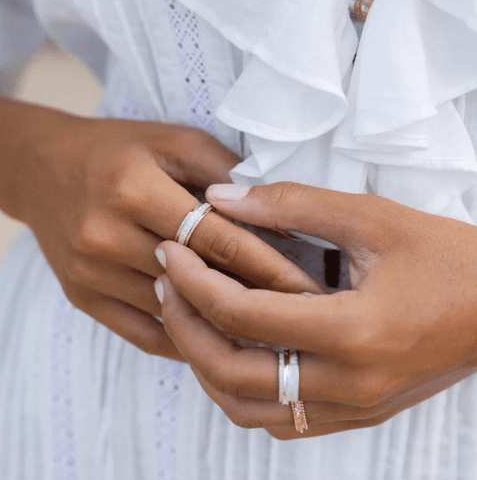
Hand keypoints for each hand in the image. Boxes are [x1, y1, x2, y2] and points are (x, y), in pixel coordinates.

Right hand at [20, 122, 321, 360]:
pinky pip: (143, 333)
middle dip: (256, 300)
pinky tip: (218, 343)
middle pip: (198, 280)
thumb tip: (273, 214)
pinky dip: (185, 340)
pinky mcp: (81, 297)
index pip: (218, 238)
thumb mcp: (171, 141)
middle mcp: (105, 236)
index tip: (309, 290)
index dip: (270, 266)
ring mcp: (89, 274)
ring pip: (173, 314)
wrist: (42, 169)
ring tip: (269, 335)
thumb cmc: (117, 149)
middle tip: (302, 318)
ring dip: (223, 326)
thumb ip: (222, 171)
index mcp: (134, 190)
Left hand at [156, 182, 476, 434]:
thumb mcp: (373, 217)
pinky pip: (278, 417)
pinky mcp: (356, 413)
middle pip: (232, 374)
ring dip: (205, 365)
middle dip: (184, 328)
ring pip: (247, 408)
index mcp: (356, 331)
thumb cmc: (448, 258)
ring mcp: (352, 408)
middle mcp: (350, 384)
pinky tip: (231, 348)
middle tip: (166, 286)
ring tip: (187, 316)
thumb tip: (222, 198)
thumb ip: (291, 204)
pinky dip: (239, 387)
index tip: (171, 251)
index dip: (195, 282)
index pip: (244, 316)